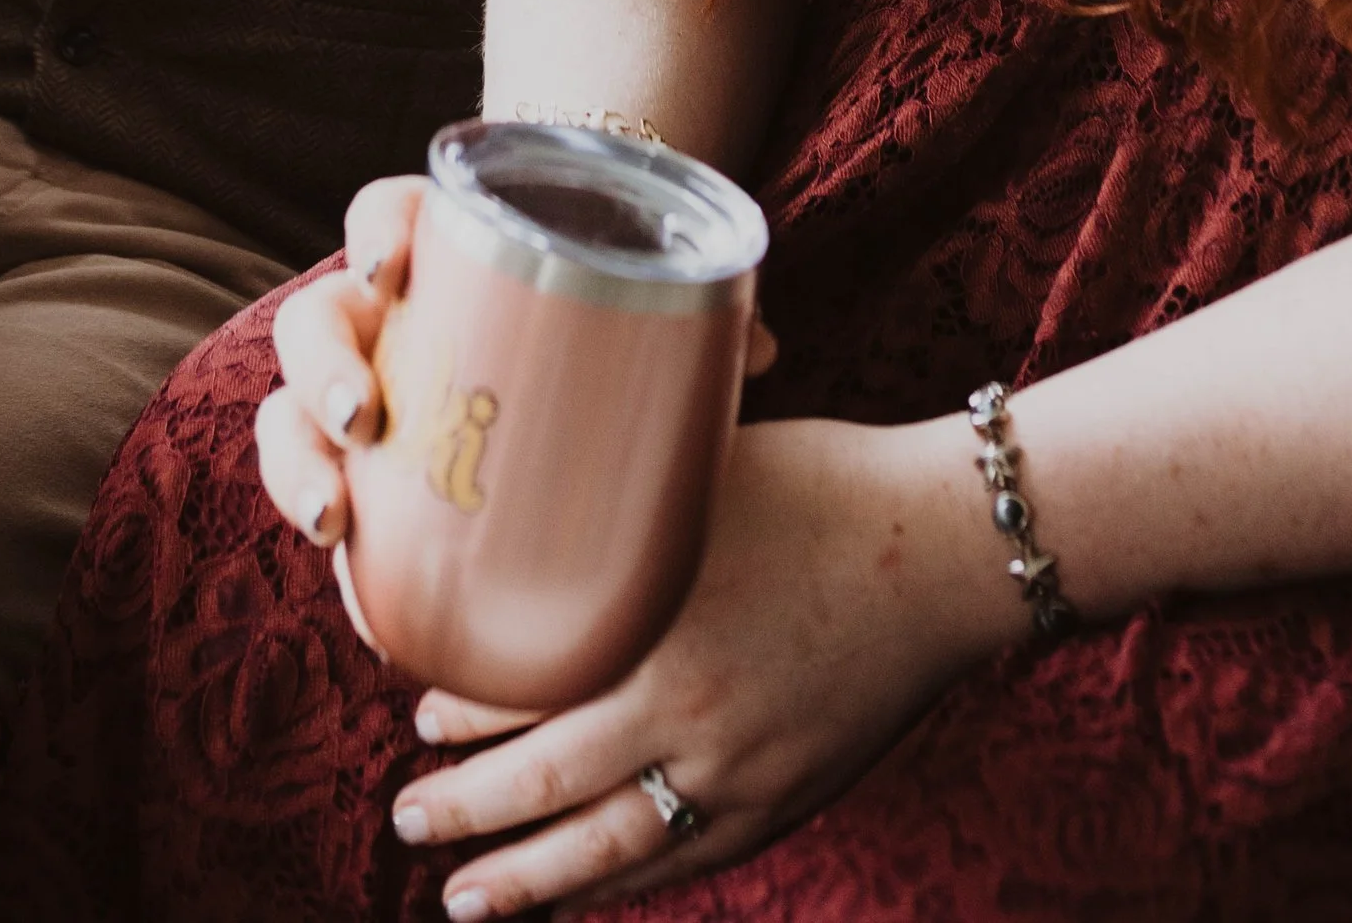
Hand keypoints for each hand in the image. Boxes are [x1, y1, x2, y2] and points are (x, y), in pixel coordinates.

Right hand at [260, 180, 781, 557]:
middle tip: (359, 415)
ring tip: (334, 517)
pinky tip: (354, 583)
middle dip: (320, 368)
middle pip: (315, 322)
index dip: (375, 231)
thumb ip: (697, 312)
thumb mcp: (632, 291)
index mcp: (435, 245)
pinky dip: (327, 532)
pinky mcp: (364, 468)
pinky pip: (318, 492)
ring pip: (290, 414)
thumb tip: (764, 348)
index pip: (382, 211)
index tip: (393, 262)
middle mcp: (378, 314)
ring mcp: (358, 391)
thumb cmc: (597, 298)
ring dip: (295, 461)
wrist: (572, 335)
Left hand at [381, 411, 1008, 912]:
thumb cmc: (825, 486)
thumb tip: (548, 474)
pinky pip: (680, 862)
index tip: (420, 712)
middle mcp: (686, 704)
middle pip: (547, 777)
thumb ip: (631, 498)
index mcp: (656, 616)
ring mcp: (737, 769)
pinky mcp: (782, 804)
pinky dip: (616, 888)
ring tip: (461, 897)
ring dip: (524, 879)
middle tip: (406, 816)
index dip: (464, 705)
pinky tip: (573, 900)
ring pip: (607, 847)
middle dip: (466, 808)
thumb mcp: (709, 471)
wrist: (946, 548)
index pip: (531, 678)